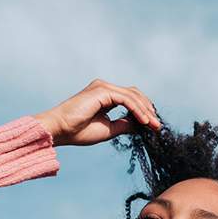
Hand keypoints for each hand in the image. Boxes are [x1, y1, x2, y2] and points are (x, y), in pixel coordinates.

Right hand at [33, 78, 161, 146]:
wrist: (60, 130)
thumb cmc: (78, 131)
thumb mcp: (108, 129)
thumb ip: (123, 125)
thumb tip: (140, 124)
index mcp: (104, 96)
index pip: (130, 98)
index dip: (144, 110)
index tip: (153, 126)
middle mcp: (104, 88)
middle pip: (134, 94)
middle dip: (148, 109)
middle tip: (157, 126)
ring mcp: (103, 87)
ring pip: (132, 96)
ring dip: (145, 111)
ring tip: (153, 125)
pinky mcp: (102, 91)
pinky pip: (126, 99)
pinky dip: (137, 110)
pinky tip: (144, 121)